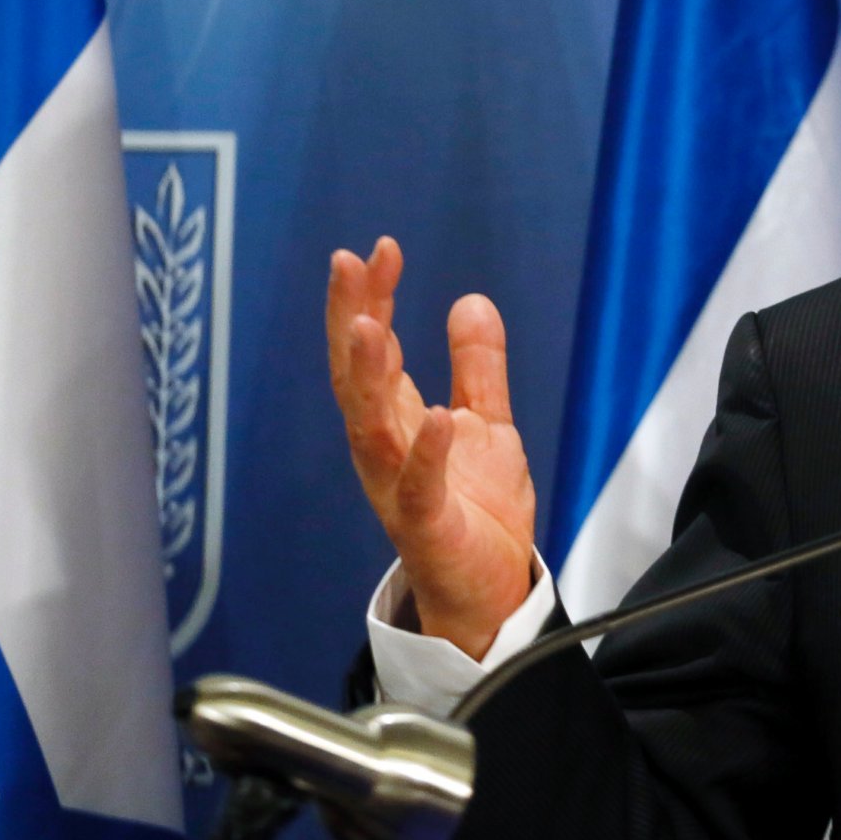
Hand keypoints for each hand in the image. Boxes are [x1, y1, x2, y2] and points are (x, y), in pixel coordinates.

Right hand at [325, 238, 536, 657]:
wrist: (492, 590)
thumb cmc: (477, 511)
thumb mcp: (486, 423)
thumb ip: (477, 367)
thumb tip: (470, 300)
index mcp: (395, 420)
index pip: (375, 350)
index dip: (373, 298)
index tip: (380, 249)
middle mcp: (383, 449)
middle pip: (355, 376)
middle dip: (349, 319)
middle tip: (348, 264)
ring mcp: (398, 486)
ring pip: (370, 425)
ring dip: (367, 375)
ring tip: (372, 323)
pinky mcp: (426, 524)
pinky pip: (417, 486)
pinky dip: (423, 451)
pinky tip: (434, 414)